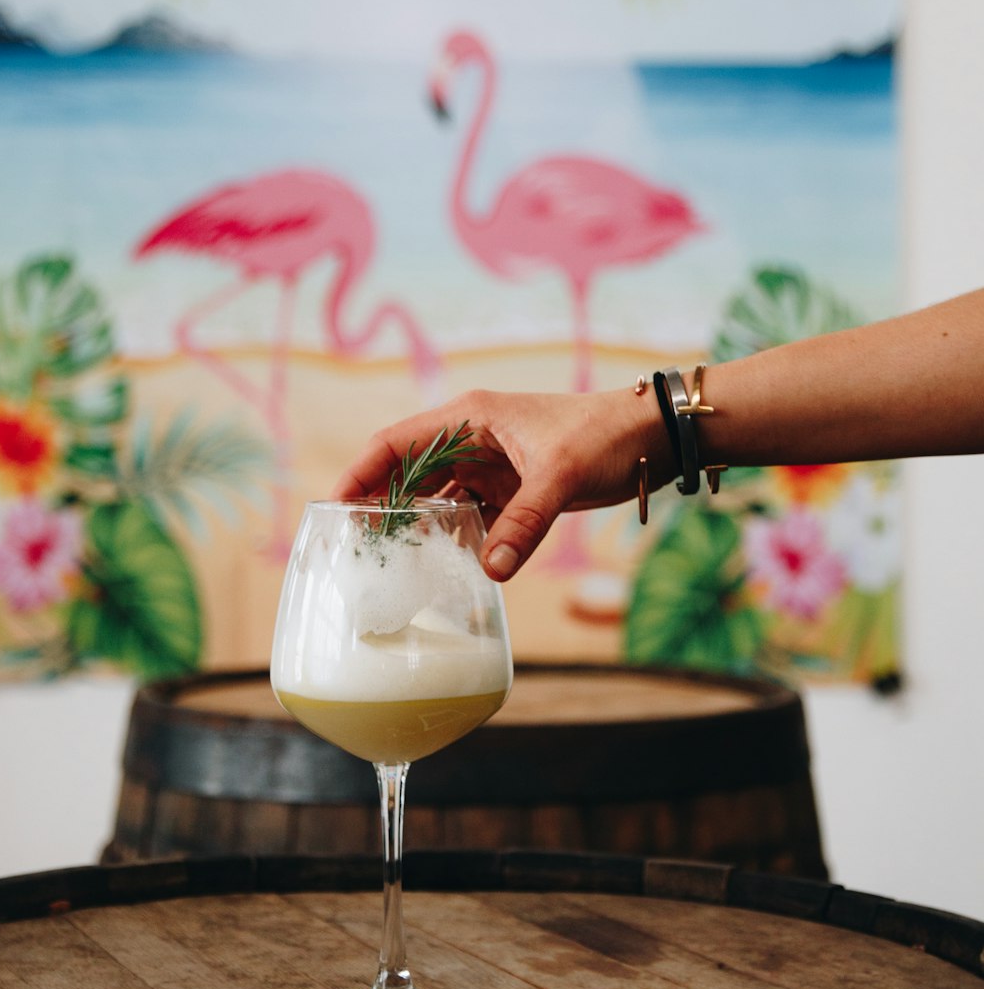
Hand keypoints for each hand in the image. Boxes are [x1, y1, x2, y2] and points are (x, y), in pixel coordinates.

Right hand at [332, 388, 671, 579]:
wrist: (654, 437)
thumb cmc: (606, 435)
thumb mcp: (561, 476)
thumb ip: (525, 523)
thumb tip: (491, 571)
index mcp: (469, 417)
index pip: (394, 443)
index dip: (360, 474)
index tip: (334, 510)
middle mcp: (471, 437)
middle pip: (408, 472)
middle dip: (381, 506)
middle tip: (356, 548)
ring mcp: (490, 464)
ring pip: (436, 496)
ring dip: (417, 525)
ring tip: (391, 563)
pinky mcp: (511, 487)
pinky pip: (469, 514)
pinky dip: (455, 537)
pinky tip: (444, 564)